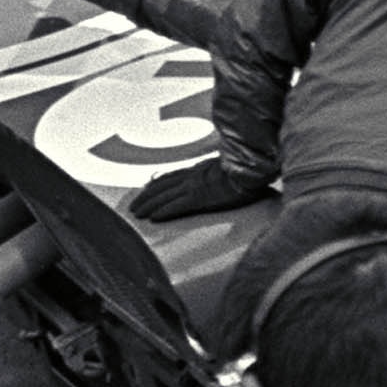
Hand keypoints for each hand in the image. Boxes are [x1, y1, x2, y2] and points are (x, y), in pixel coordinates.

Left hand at [132, 159, 277, 223]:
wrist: (252, 169)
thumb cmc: (246, 171)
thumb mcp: (227, 167)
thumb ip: (218, 172)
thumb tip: (219, 177)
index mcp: (198, 170)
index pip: (171, 177)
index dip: (155, 184)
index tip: (145, 190)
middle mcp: (192, 176)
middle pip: (162, 186)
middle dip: (146, 196)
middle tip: (134, 207)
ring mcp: (194, 186)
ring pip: (164, 196)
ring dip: (148, 205)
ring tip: (137, 214)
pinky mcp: (199, 198)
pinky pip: (176, 206)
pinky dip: (163, 211)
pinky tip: (154, 218)